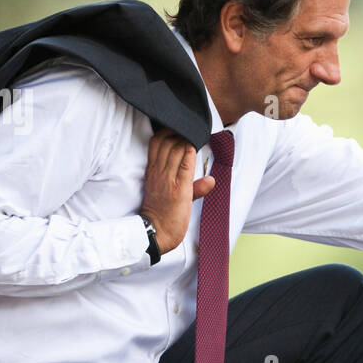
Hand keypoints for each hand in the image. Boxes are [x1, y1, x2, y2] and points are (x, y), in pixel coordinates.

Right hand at [138, 127, 214, 252]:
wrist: (156, 232)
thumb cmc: (161, 216)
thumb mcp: (172, 196)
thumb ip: (192, 186)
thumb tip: (210, 180)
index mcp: (152, 172)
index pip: (156, 143)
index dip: (167, 132)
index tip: (179, 130)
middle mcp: (158, 173)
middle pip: (166, 142)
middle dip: (178, 132)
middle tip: (189, 131)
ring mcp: (168, 180)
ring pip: (176, 150)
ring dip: (186, 140)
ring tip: (194, 136)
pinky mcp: (179, 188)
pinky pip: (185, 165)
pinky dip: (190, 153)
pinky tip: (194, 147)